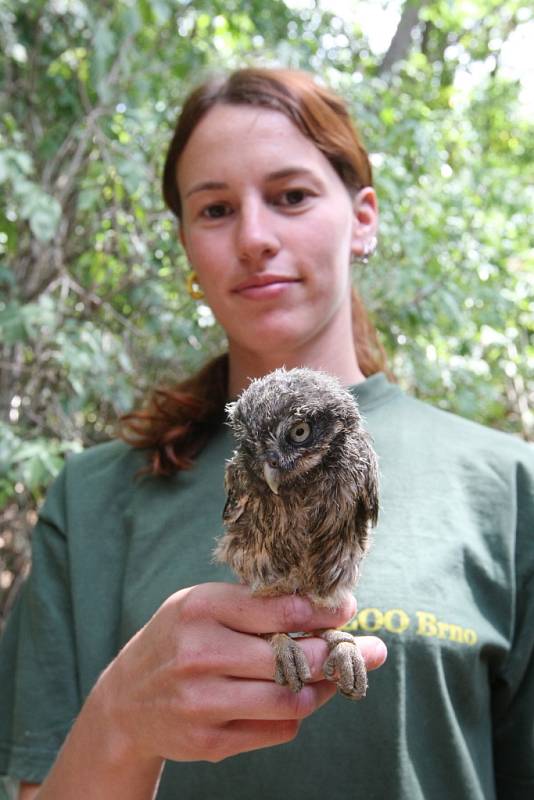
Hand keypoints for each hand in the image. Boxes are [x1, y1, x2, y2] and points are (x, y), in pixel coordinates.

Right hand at [91, 583, 386, 765]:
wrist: (126, 702)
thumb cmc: (177, 640)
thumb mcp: (201, 606)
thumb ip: (253, 605)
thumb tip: (324, 608)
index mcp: (201, 608)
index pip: (281, 609)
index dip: (324, 610)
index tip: (347, 608)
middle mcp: (200, 653)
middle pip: (294, 658)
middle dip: (338, 653)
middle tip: (362, 648)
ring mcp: (203, 702)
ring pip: (292, 699)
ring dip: (323, 688)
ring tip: (335, 676)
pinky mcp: (209, 741)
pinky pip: (277, 729)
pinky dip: (295, 714)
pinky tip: (296, 698)